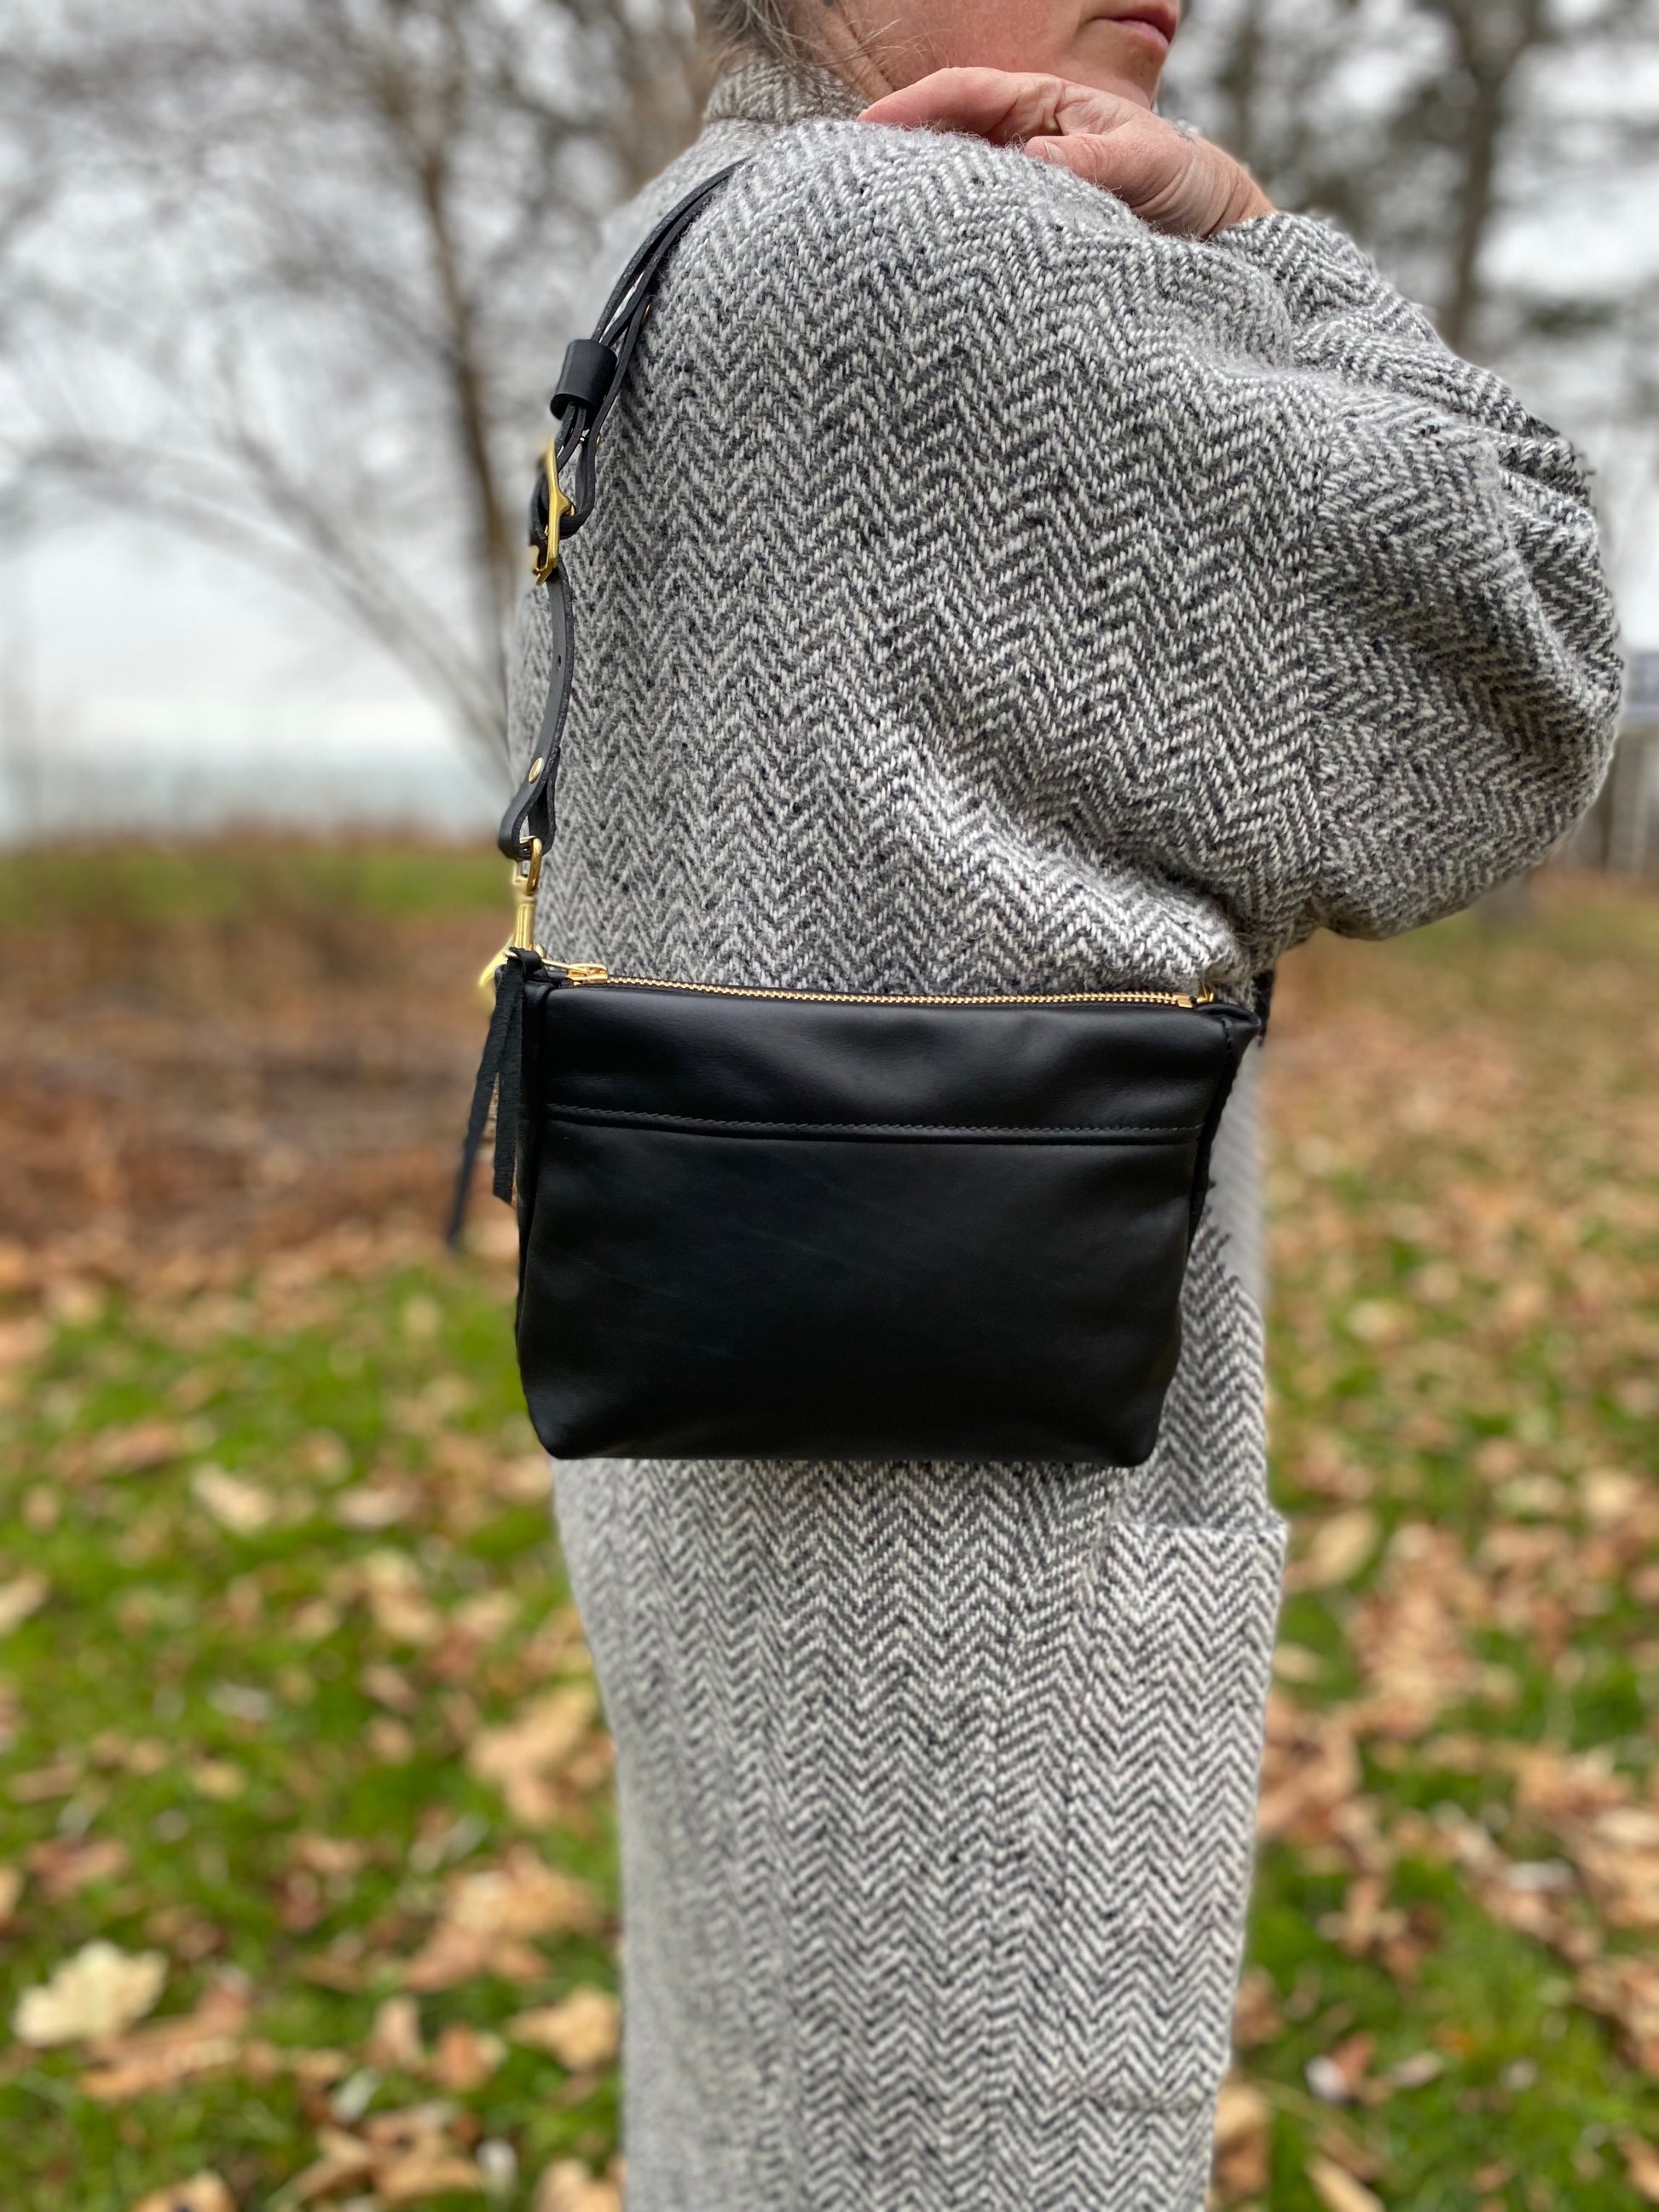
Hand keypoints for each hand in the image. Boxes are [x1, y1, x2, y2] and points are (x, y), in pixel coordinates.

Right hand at [860, 69, 1275, 238]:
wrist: (1216, 237)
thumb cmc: (1183, 182)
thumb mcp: (1144, 162)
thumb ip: (1090, 161)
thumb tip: (1031, 164)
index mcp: (1042, 108)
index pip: (961, 95)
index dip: (909, 107)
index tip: (866, 131)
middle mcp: (1022, 148)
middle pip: (943, 144)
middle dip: (897, 160)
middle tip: (850, 188)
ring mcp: (1021, 197)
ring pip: (956, 199)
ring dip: (920, 214)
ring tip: (873, 240)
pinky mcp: (1026, 248)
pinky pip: (980, 246)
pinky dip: (952, 257)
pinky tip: (926, 279)